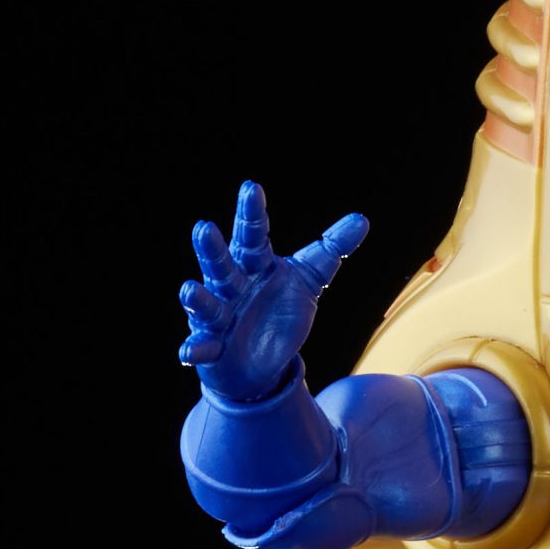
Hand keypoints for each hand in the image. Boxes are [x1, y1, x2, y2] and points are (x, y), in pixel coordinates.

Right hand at [177, 182, 368, 401]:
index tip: (251, 188)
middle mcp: (231, 285)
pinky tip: (187, 352)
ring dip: (198, 299)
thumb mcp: (308, 279)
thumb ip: (330, 250)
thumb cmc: (279, 310)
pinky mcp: (212, 347)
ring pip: (207, 304)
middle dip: (213, 249)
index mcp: (254, 264)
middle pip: (222, 264)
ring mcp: (219, 316)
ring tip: (189, 291)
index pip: (253, 235)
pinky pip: (201, 347)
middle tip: (204, 228)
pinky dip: (194, 349)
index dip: (252, 214)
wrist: (261, 361)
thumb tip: (362, 219)